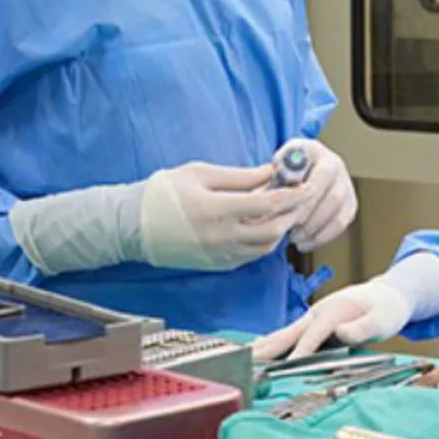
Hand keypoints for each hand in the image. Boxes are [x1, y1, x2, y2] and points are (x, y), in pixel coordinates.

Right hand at [139, 161, 304, 270]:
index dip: (292, 195)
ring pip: (265, 247)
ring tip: (284, 212)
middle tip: (300, 199)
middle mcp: (222, 237)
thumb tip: (270, 173)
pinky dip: (264, 243)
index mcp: (217, 209)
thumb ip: (239, 176)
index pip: (269, 205)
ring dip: (280, 230)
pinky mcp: (216, 265)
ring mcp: (220, 255)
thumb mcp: (200, 173)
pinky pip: (250, 256)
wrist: (132, 226)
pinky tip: (265, 227)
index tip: (306, 186)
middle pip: (273, 229)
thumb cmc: (164, 193)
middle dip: (292, 213)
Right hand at [252, 254, 438, 361]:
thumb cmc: (387, 309)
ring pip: (283, 333)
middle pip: (288, 333)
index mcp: (333, 312)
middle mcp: (317, 313)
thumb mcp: (382, 319)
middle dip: (267, 349)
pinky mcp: (311, 323)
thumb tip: (342, 333)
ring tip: (240, 360)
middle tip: (244, 363)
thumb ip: (363, 327)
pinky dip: (270, 343)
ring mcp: (312, 317)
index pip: (312, 336)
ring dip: (262, 346)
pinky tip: (256, 352)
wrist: (387, 294)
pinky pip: (288, 335)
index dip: (298, 352)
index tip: (283, 368)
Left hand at [274, 139, 357, 251]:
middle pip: (332, 199)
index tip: (285, 213)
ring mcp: (346, 185)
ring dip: (315, 230)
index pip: (317, 179)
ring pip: (338, 215)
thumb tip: (268, 192)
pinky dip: (322, 237)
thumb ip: (273, 176)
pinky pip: (340, 224)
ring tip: (294, 238)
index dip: (302, 200)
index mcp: (316, 153)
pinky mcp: (349, 204)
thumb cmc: (283, 168)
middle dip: (308, 218)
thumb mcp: (274, 165)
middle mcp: (336, 166)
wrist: (299, 167)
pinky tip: (304, 243)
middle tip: (288, 231)